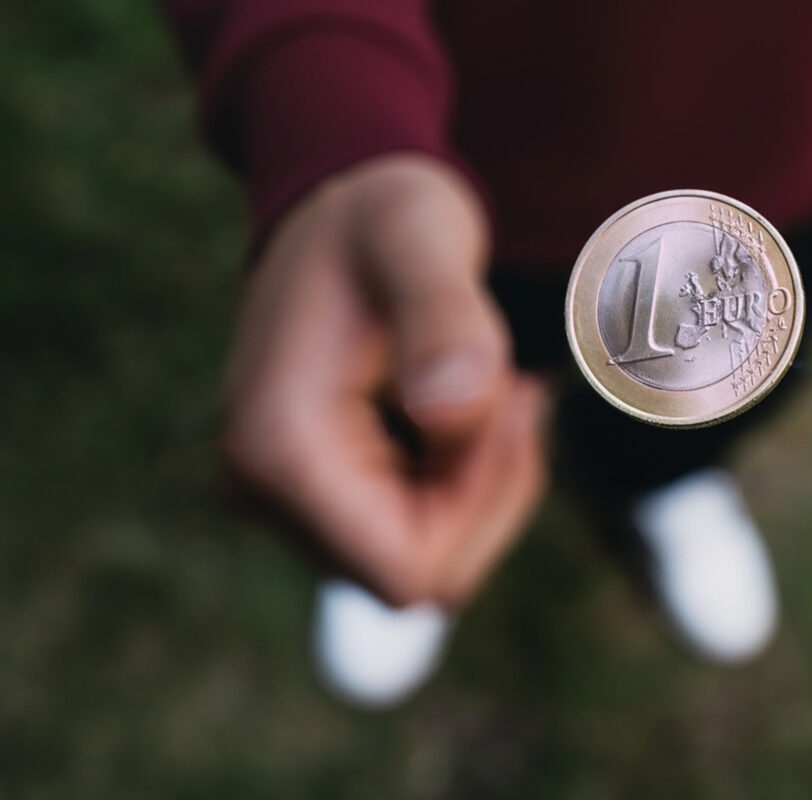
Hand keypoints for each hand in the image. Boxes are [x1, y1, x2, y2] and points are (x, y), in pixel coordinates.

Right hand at [221, 154, 545, 606]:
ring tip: (489, 386)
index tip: (500, 400)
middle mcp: (263, 492)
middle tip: (507, 387)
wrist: (340, 214)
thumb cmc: (383, 217)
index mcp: (280, 448)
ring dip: (480, 484)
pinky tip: (466, 408)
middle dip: (487, 491)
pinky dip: (462, 484)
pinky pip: (413, 538)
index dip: (480, 505)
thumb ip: (441, 317)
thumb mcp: (422, 234)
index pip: (408, 571)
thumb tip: (450, 415)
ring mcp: (283, 502)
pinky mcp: (313, 496)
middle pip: (421, 578)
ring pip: (424, 563)